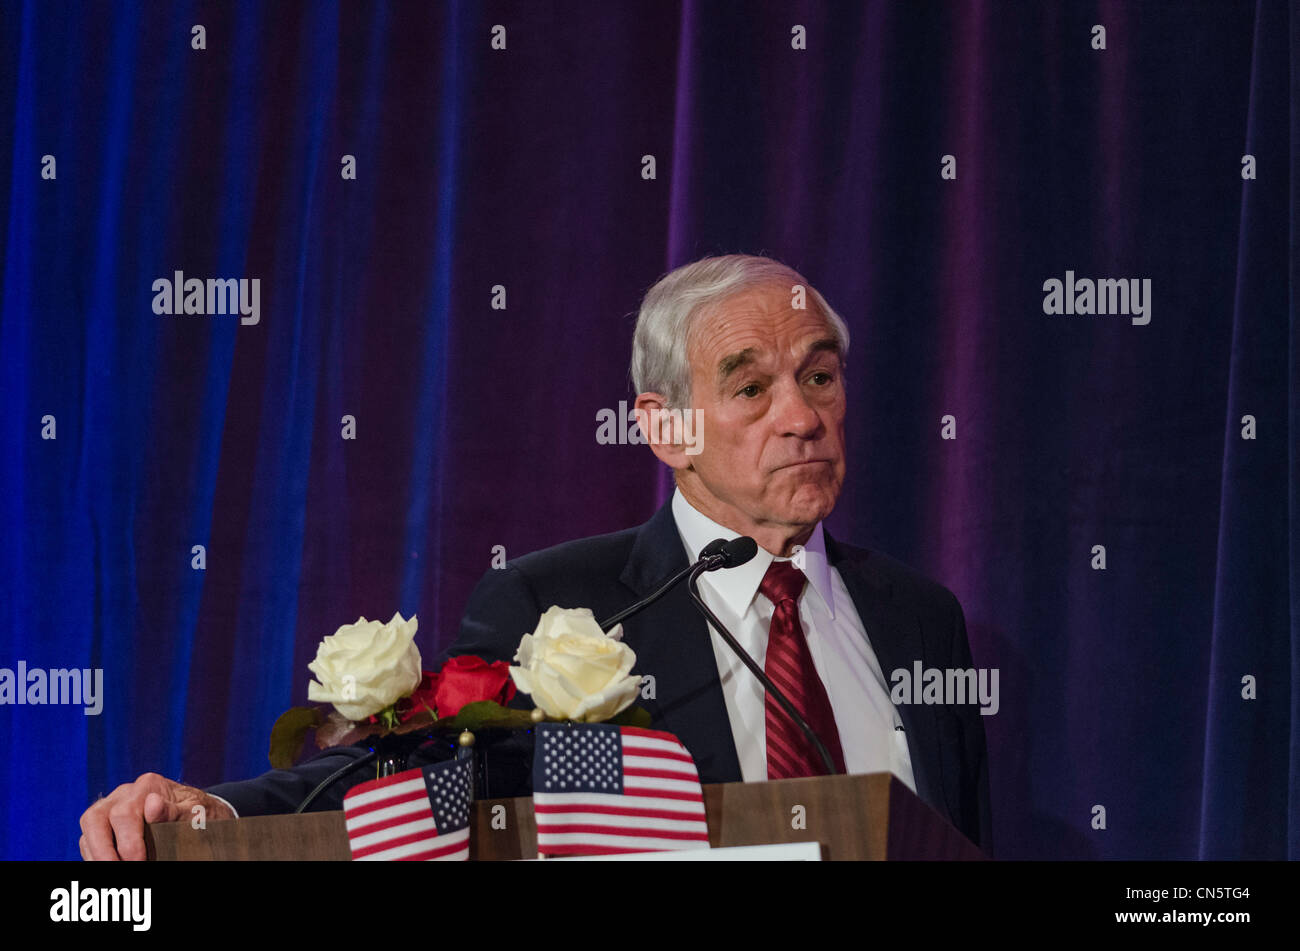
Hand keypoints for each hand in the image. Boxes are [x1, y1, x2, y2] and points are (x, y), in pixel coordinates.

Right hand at [78, 772, 234, 860]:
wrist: (198, 815)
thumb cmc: (198, 813)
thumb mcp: (194, 811)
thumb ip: (173, 811)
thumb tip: (152, 805)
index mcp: (148, 786)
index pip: (125, 813)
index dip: (128, 843)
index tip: (140, 862)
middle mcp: (124, 794)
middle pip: (95, 817)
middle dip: (103, 850)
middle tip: (119, 869)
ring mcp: (111, 808)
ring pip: (88, 828)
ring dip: (96, 854)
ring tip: (113, 871)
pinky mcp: (105, 825)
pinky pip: (89, 840)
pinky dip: (95, 856)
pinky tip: (111, 866)